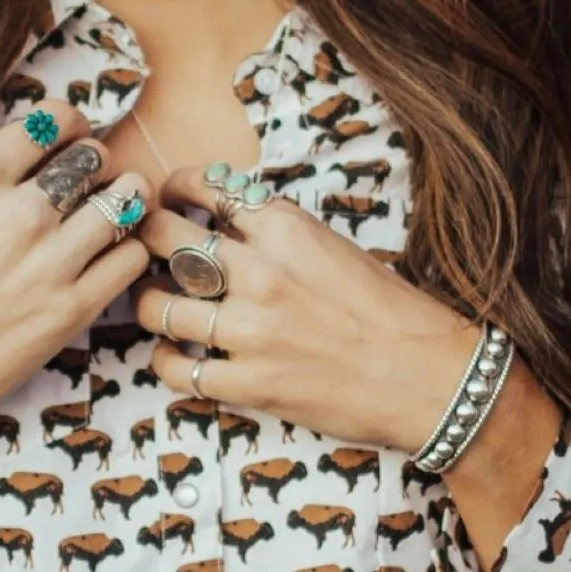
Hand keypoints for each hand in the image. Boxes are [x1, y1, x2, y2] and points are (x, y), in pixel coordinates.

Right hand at [0, 102, 147, 512]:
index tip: (72, 132)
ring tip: (122, 200)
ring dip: (126, 197)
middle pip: (92, 158)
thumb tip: (8, 151)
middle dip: (95, 161)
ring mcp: (51, 262)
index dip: (68, 122)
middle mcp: (20, 213)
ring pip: (122, 202)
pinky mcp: (74, 308)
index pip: (50, 122)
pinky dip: (129, 246)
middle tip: (94, 173)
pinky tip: (115, 249)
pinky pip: (130, 257)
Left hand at [128, 164, 481, 454]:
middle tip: (141, 250)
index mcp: (286, 229)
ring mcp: (251, 330)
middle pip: (164, 239)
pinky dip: (164, 362)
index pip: (205, 188)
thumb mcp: (334, 248)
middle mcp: (261, 272)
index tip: (165, 198)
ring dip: (147, 304)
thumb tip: (225, 221)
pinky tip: (174, 356)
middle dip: (143, 239)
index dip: (172, 189)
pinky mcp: (250, 383)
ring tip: (157, 306)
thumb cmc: (390, 313)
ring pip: (156, 306)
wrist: (429, 377)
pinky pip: (174, 370)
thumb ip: (278, 233)